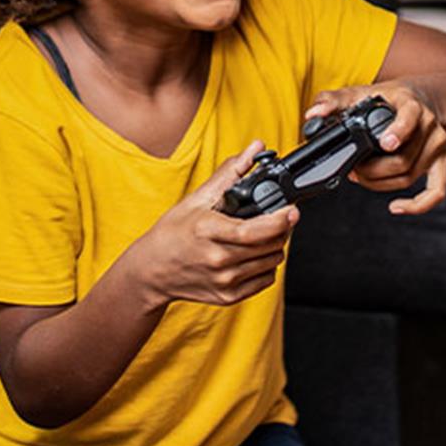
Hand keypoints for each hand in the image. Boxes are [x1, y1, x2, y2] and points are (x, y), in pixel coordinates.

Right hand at [125, 142, 297, 310]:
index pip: (255, 231)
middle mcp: (218, 259)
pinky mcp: (230, 296)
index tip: (292, 211)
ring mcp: (225, 281)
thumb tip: (255, 149)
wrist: (153, 269)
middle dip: (280, 229)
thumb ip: (230, 173)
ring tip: (261, 235)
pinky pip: (265, 280)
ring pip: (272, 262)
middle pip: (270, 245)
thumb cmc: (173, 232)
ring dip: (274, 245)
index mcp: (209, 231)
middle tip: (275, 217)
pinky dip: (266, 265)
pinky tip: (252, 253)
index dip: (280, 220)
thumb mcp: (197, 198)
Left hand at [304, 83, 445, 214]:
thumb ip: (333, 101)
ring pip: (410, 176)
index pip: (410, 119)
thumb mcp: (359, 93)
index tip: (385, 143)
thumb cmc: (385, 98)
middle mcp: (429, 126)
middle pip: (404, 159)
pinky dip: (418, 204)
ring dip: (381, 184)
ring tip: (361, 177)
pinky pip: (436, 191)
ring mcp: (437, 146)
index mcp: (411, 105)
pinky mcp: (441, 162)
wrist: (416, 100)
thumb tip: (313, 114)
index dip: (398, 132)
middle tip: (352, 170)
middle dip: (373, 170)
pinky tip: (396, 207)